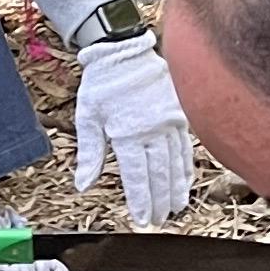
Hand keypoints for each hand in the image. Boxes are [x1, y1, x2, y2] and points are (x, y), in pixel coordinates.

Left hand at [72, 27, 194, 224]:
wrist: (124, 49)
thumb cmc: (102, 83)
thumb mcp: (87, 116)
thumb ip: (90, 153)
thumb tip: (83, 185)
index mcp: (127, 132)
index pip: (136, 175)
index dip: (141, 200)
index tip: (142, 219)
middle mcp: (152, 129)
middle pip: (159, 174)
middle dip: (159, 201)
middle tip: (158, 221)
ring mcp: (170, 121)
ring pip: (176, 163)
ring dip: (176, 188)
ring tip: (176, 208)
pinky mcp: (180, 113)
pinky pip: (185, 146)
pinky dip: (186, 167)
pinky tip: (185, 181)